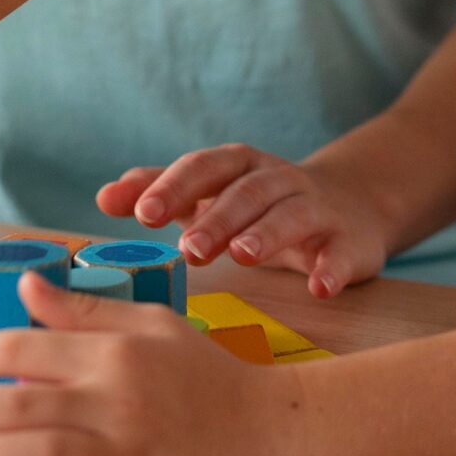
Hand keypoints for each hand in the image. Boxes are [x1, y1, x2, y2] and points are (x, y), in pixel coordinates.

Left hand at [96, 144, 390, 297]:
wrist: (351, 207)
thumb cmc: (261, 205)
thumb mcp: (212, 192)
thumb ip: (159, 192)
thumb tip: (104, 196)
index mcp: (240, 167)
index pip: (204, 167)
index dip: (175, 187)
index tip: (144, 213)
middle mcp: (279, 180)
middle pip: (247, 192)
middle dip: (217, 218)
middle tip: (189, 249)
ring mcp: (317, 209)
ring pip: (292, 214)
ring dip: (267, 233)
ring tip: (242, 256)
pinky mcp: (349, 242)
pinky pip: (342, 253)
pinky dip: (332, 268)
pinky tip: (318, 288)